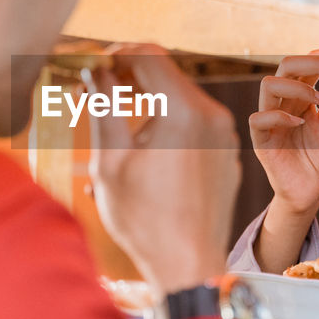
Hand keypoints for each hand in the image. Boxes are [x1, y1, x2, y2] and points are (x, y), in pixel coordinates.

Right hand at [87, 44, 239, 295]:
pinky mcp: (226, 153)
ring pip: (179, 98)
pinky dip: (166, 123)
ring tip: (113, 123)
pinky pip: (194, 124)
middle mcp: (212, 115)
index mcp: (184, 111)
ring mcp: (224, 134)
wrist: (188, 265)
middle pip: (165, 73)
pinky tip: (140, 146)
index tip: (92, 68)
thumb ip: (104, 107)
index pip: (148, 55)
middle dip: (127, 77)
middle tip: (93, 93)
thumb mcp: (110, 161)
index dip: (115, 54)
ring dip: (145, 101)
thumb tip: (94, 72)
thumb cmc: (145, 219)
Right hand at [250, 48, 318, 216]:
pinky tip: (300, 123)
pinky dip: (279, 116)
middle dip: (315, 62)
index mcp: (300, 94)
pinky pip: (259, 119)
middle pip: (287, 65)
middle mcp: (283, 101)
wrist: (310, 193)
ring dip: (298, 87)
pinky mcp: (261, 141)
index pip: (309, 63)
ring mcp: (269, 119)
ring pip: (269, 85)